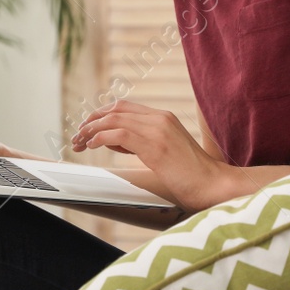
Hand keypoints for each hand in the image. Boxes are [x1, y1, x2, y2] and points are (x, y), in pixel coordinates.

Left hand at [70, 98, 232, 212]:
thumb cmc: (190, 174)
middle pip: (116, 109)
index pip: (125, 107)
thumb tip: (112, 140)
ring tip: (79, 142)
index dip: (101, 114)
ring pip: (114, 119)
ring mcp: (158, 130)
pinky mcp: (156, 146)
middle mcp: (160, 118)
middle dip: (92, 120)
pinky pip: (119, 134)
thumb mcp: (162, 152)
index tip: (87, 127)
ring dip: (92, 130)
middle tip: (77, 135)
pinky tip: (91, 146)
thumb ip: (140, 142)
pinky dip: (100, 138)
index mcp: (164, 117)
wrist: (212, 183)